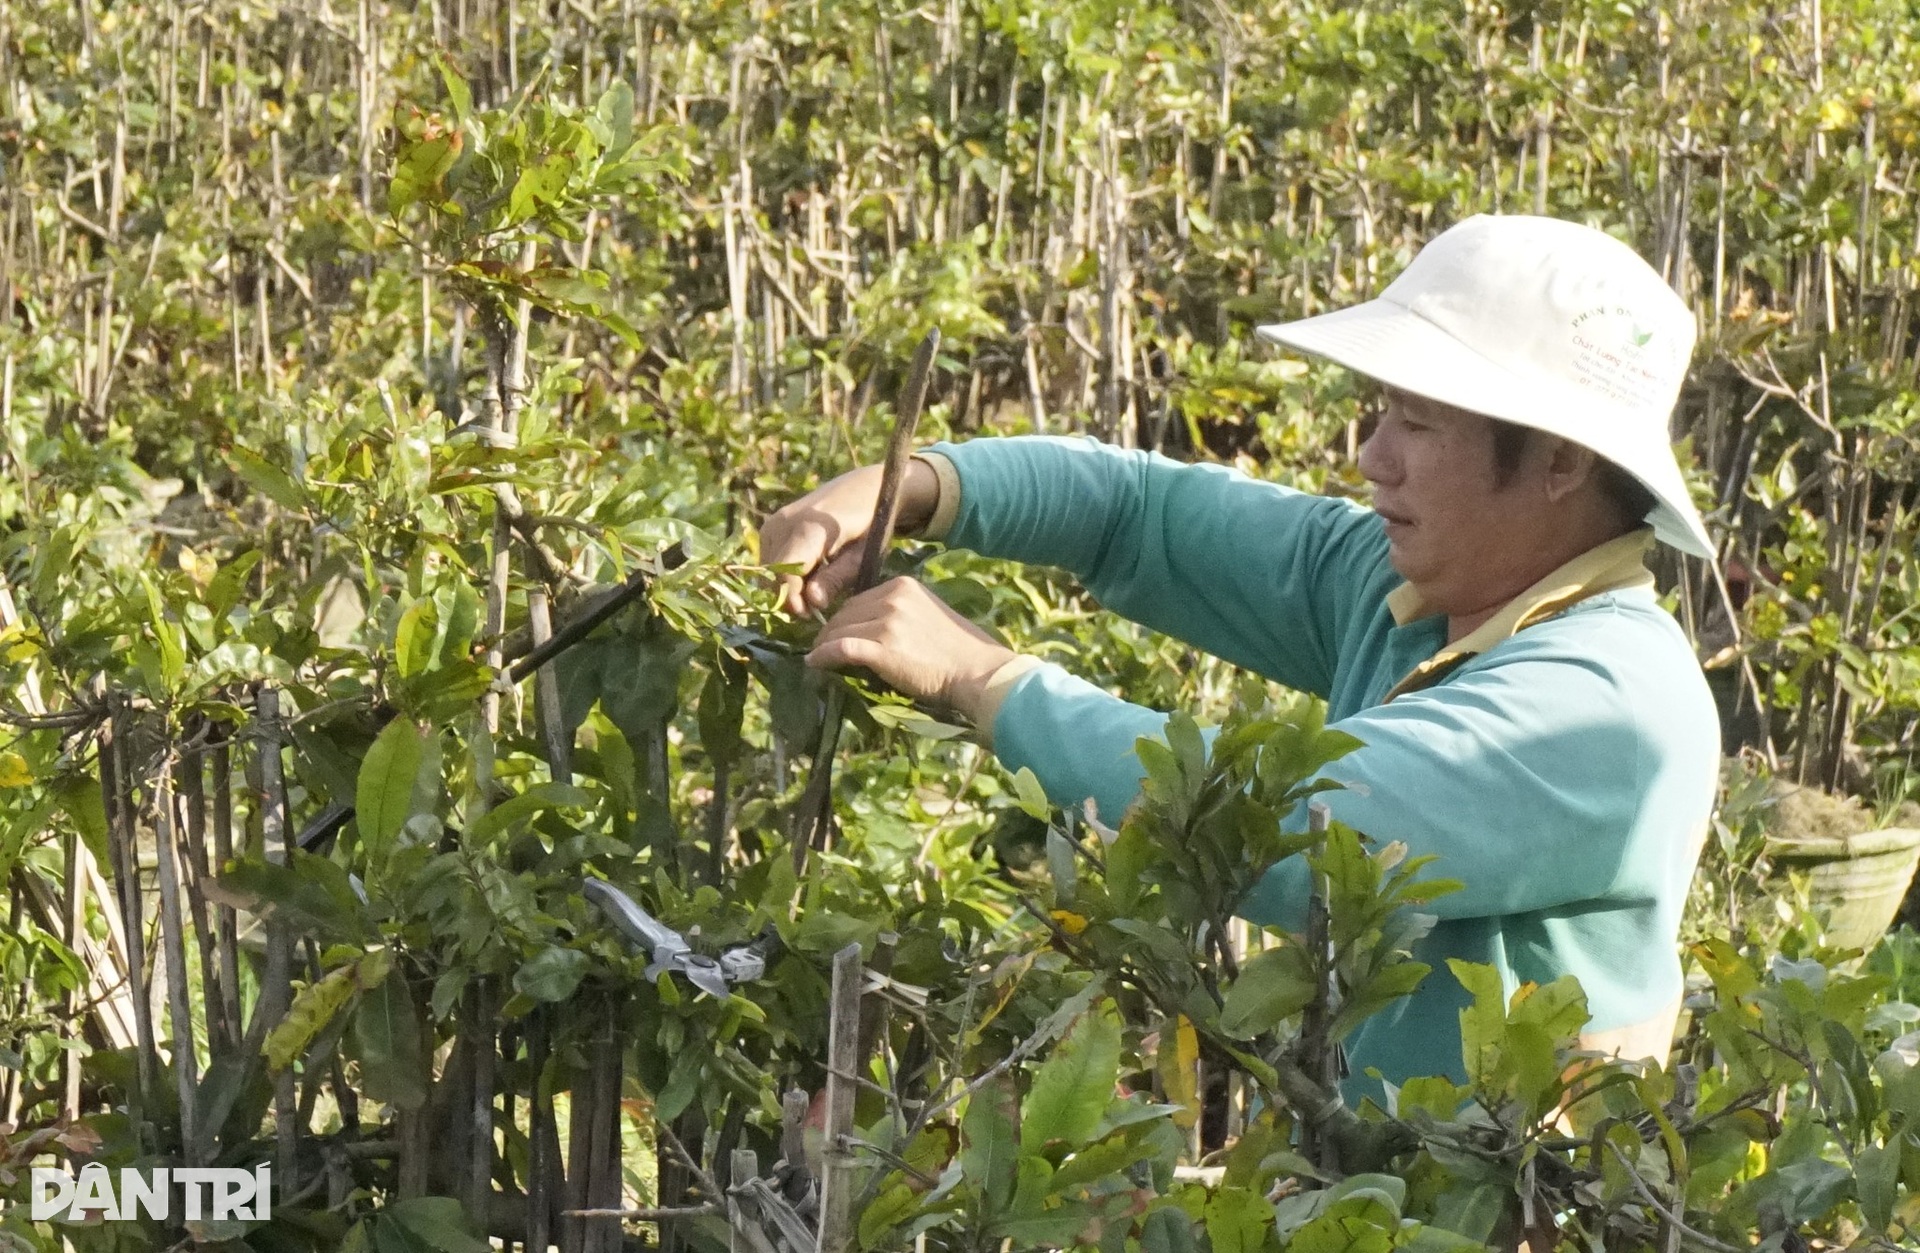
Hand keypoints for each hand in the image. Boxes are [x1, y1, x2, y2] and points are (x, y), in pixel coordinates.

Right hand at [760, 460, 940, 616]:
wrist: (861, 489)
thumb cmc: (868, 526)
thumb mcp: (860, 556)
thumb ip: (835, 579)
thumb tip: (812, 602)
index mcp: (810, 528)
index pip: (786, 571)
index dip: (792, 598)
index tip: (808, 615)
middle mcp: (784, 522)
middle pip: (773, 573)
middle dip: (790, 595)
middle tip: (815, 608)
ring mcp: (773, 522)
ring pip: (768, 569)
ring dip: (786, 585)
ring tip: (815, 588)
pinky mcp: (770, 526)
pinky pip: (768, 560)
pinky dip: (783, 573)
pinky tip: (808, 573)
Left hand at [806, 577, 1015, 721]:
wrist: (978, 673)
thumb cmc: (960, 651)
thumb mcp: (930, 615)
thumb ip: (902, 614)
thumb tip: (876, 626)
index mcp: (904, 586)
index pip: (860, 599)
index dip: (845, 618)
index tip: (838, 632)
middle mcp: (893, 598)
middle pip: (845, 612)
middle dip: (831, 630)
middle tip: (823, 647)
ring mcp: (887, 622)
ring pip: (839, 629)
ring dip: (824, 645)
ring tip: (818, 657)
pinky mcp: (883, 649)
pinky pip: (841, 648)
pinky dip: (823, 656)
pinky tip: (814, 663)